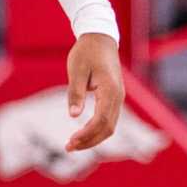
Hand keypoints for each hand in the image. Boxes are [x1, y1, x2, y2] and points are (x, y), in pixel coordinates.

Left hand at [64, 33, 123, 151]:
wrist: (100, 38)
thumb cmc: (87, 52)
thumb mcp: (76, 70)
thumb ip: (75, 93)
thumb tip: (74, 116)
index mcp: (110, 89)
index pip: (101, 120)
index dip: (86, 134)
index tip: (70, 141)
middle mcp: (118, 95)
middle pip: (108, 127)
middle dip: (89, 141)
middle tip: (68, 147)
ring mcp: (118, 97)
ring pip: (110, 125)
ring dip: (93, 137)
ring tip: (74, 144)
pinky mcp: (114, 96)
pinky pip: (109, 119)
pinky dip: (97, 129)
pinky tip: (83, 133)